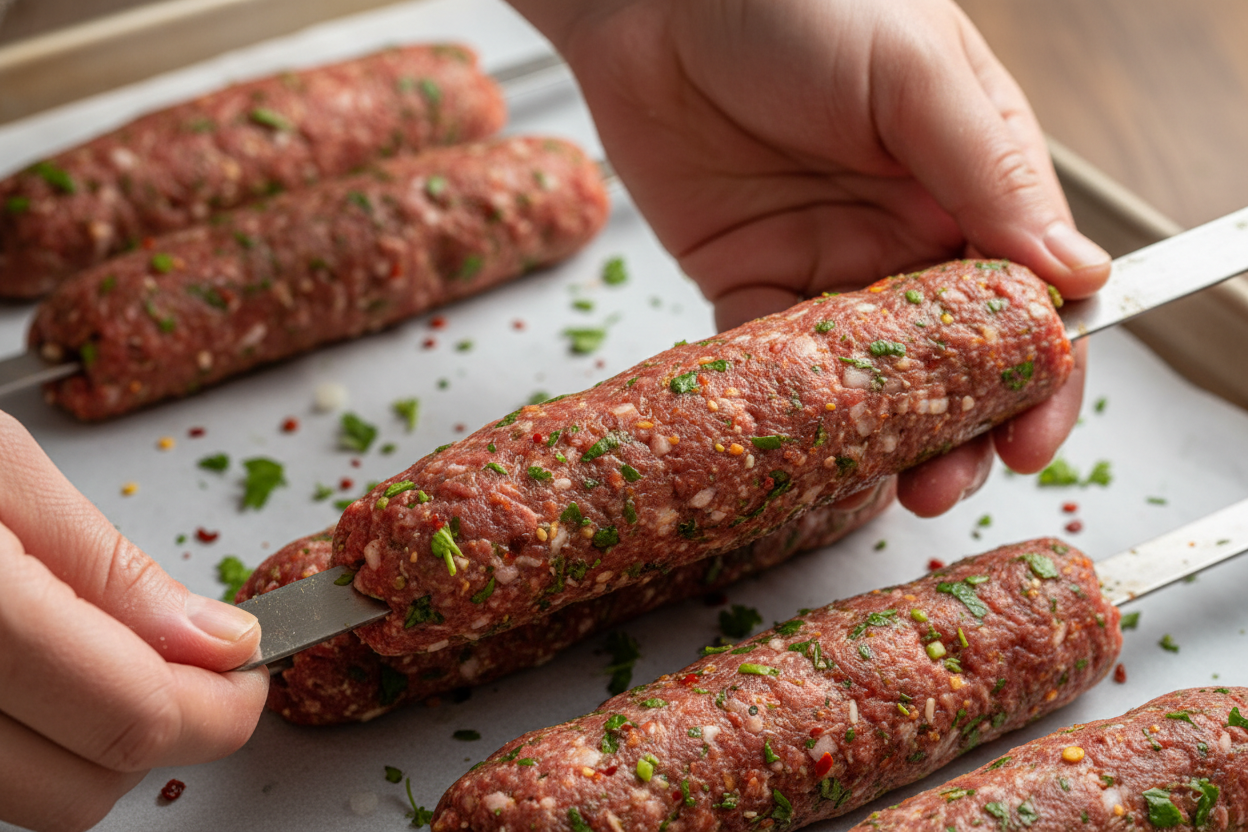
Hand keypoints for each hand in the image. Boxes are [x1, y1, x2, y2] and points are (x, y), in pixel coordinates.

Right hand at [0, 412, 266, 831]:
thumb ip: (105, 566)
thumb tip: (217, 641)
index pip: (129, 717)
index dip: (219, 707)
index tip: (249, 668)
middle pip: (84, 789)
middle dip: (167, 730)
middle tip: (195, 660)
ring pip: (28, 802)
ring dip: (93, 741)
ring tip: (100, 650)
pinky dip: (26, 741)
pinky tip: (31, 673)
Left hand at [510, 0, 1109, 515]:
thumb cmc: (798, 2)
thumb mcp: (914, 71)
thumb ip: (988, 172)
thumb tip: (1076, 276)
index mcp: (970, 184)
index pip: (1028, 299)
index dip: (1040, 376)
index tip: (1034, 435)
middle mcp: (908, 238)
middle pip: (957, 361)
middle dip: (967, 430)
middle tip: (952, 484)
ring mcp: (830, 270)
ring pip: (877, 383)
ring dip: (890, 441)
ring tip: (895, 487)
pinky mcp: (750, 288)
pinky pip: (780, 372)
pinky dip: (799, 420)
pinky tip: (813, 457)